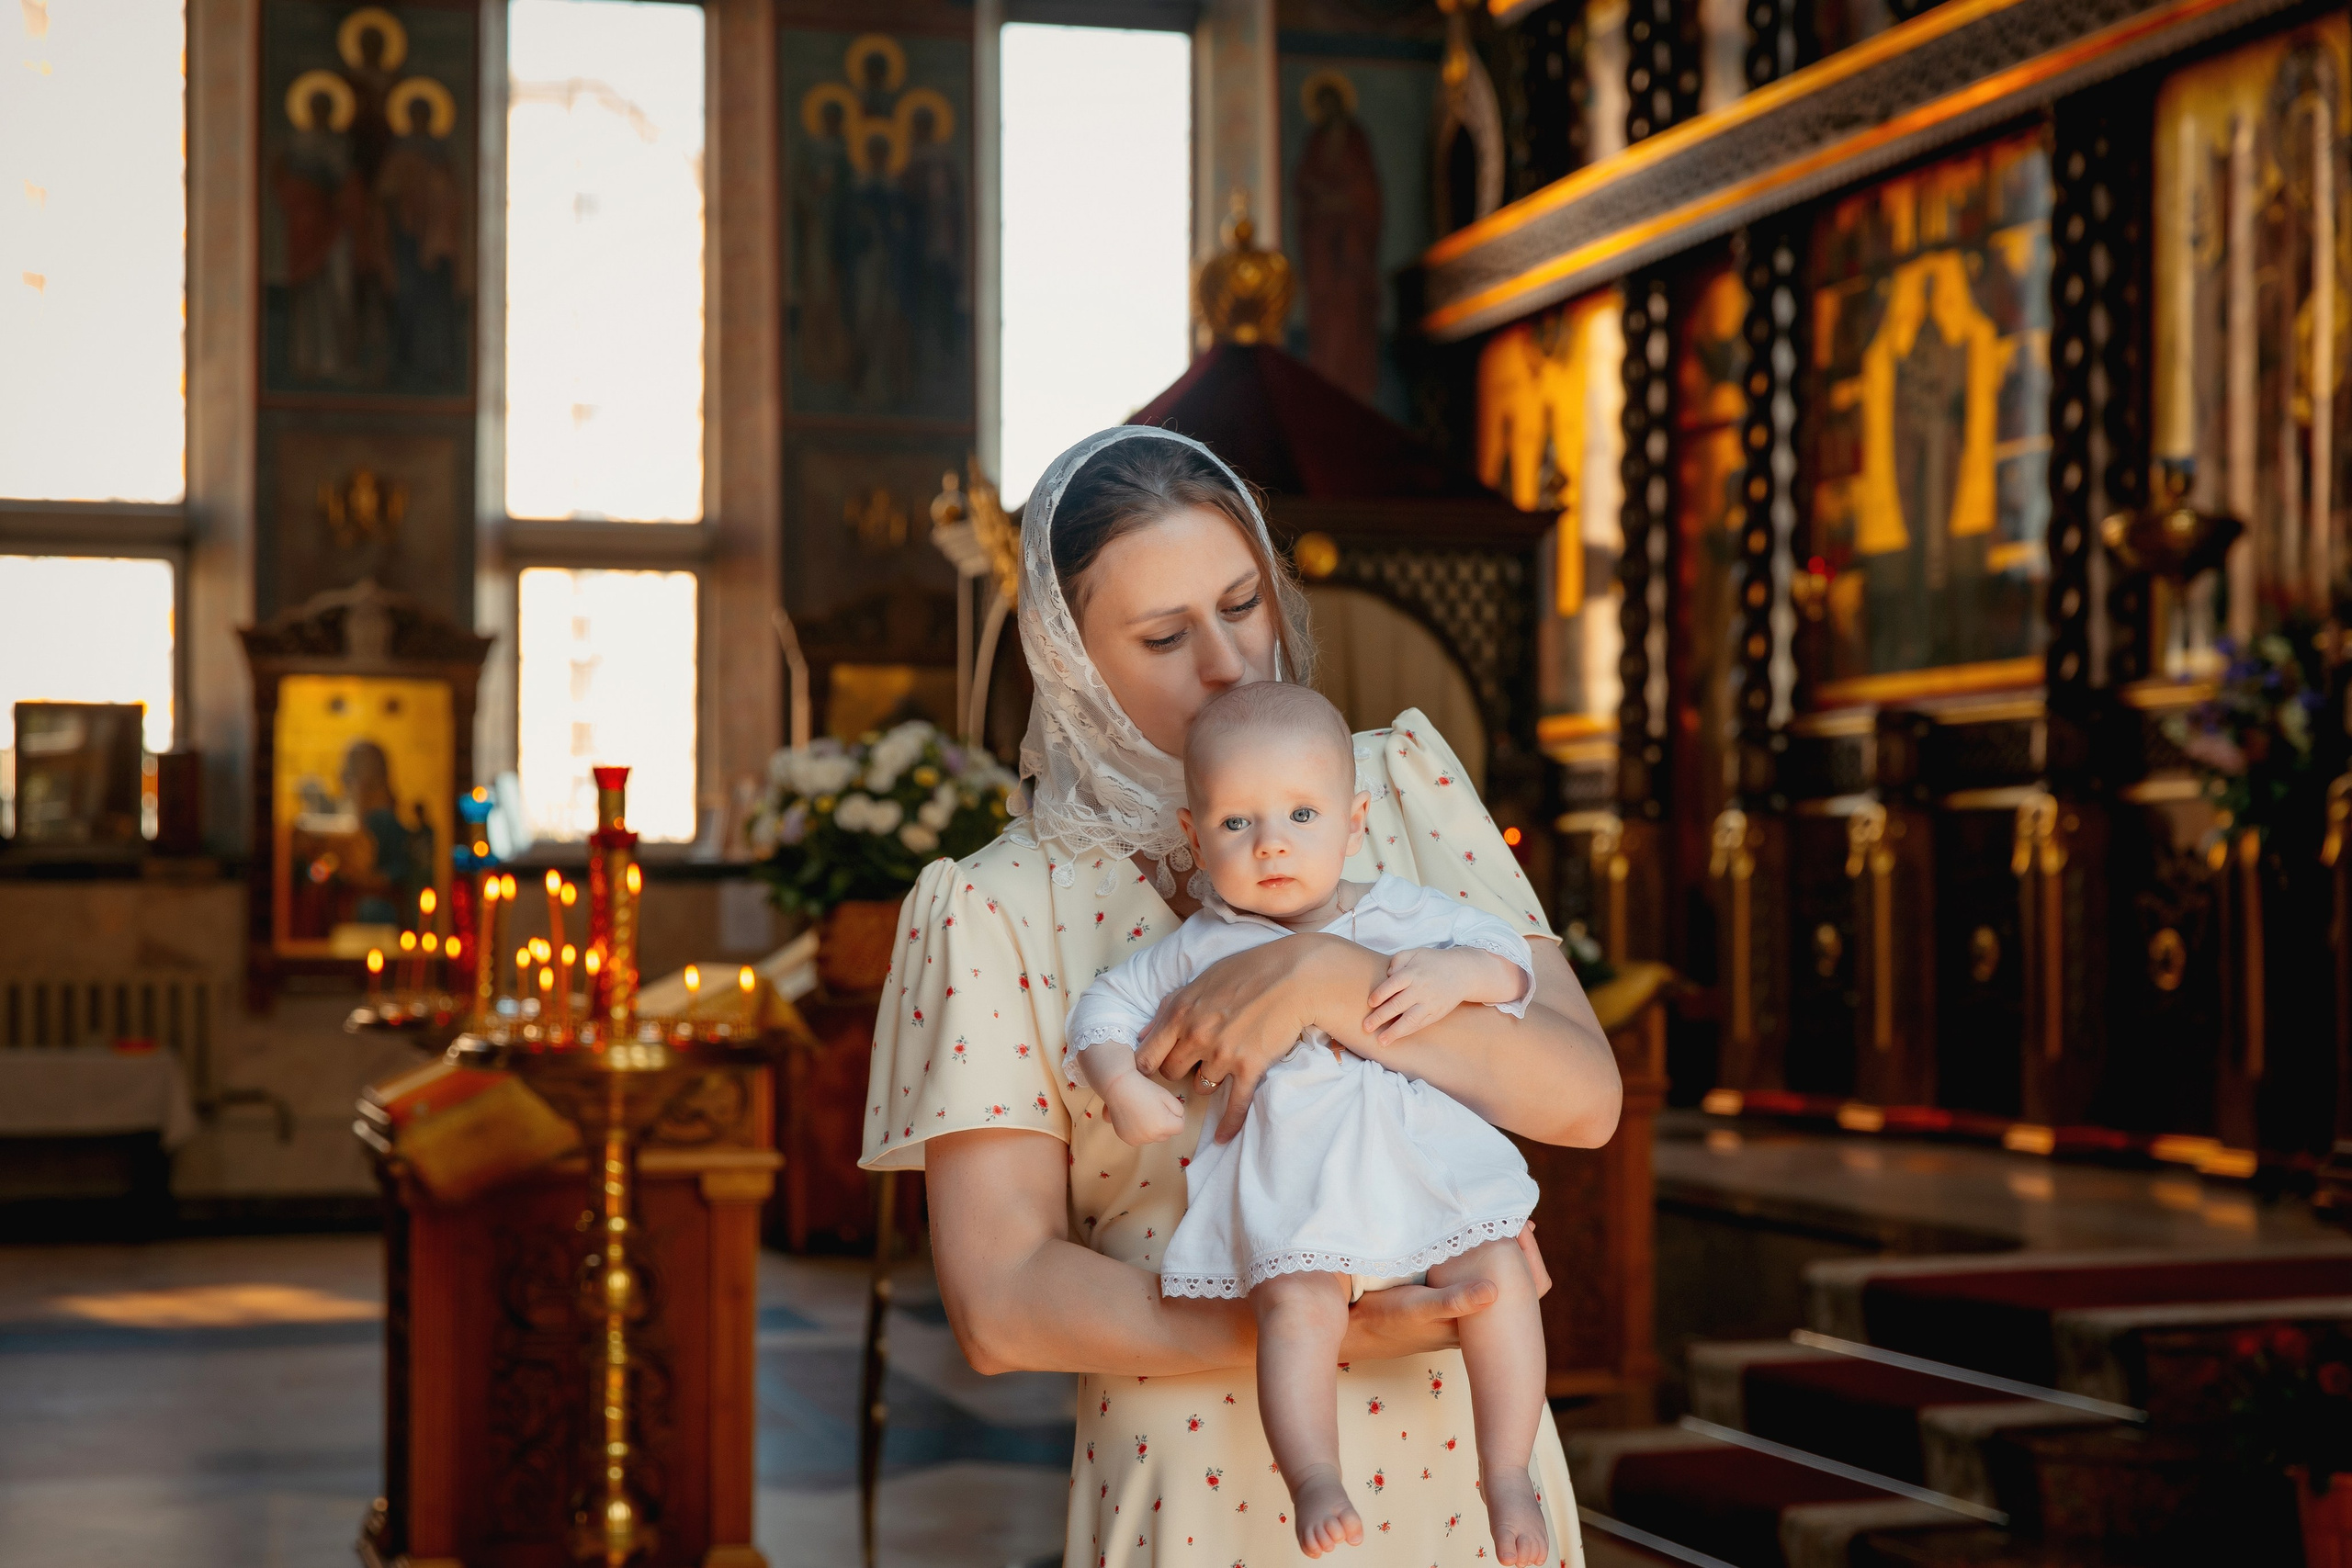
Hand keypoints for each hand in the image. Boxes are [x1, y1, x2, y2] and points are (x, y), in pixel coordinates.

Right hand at [1100, 1071, 1186, 1145]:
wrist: (1119, 1087)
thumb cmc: (1144, 1089)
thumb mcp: (1167, 1096)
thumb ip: (1179, 1111)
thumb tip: (1179, 1120)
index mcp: (1163, 1126)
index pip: (1180, 1128)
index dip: (1178, 1117)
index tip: (1168, 1107)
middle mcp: (1150, 1136)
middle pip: (1166, 1134)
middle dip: (1165, 1124)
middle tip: (1155, 1108)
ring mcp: (1138, 1139)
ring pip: (1153, 1137)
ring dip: (1153, 1129)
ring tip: (1143, 1111)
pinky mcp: (1128, 1139)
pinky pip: (1141, 1138)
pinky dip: (1140, 1131)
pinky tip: (1134, 1117)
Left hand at [1135, 934, 1381, 1142]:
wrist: (1294, 976)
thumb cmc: (1248, 971)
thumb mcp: (1201, 980)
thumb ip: (1169, 1007)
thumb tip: (1142, 1034)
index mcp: (1179, 1012)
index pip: (1147, 1056)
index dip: (1149, 1065)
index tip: (1155, 1068)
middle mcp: (1195, 1036)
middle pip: (1172, 1074)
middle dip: (1179, 1071)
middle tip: (1193, 1063)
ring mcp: (1222, 1054)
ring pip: (1201, 1086)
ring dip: (1207, 1081)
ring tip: (1221, 1068)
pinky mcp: (1250, 1067)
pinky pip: (1234, 1105)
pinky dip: (1228, 1124)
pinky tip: (1223, 1138)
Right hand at [1330, 1221, 1548, 1363]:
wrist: (1357, 1329)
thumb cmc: (1388, 1320)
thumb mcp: (1421, 1308)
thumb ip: (1455, 1301)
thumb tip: (1495, 1291)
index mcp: (1477, 1323)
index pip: (1522, 1290)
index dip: (1529, 1257)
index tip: (1523, 1225)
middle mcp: (1473, 1317)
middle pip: (1514, 1282)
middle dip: (1518, 1249)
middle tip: (1518, 1218)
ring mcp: (1459, 1307)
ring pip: (1492, 1275)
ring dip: (1498, 1249)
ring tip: (1499, 1221)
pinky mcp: (1443, 1296)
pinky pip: (1472, 1272)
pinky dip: (1478, 1252)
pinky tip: (1470, 1234)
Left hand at [1363, 947, 1518, 1045]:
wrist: (1462, 973)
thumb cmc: (1434, 962)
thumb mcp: (1415, 953)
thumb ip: (1397, 961)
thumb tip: (1387, 975)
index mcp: (1413, 973)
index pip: (1392, 985)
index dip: (1379, 995)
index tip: (1370, 1003)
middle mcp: (1420, 989)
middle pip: (1397, 1005)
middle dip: (1380, 1017)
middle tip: (1366, 1026)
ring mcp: (1429, 1003)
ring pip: (1409, 1020)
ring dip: (1393, 1032)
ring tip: (1380, 1041)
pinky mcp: (1435, 1014)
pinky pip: (1419, 1025)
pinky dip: (1407, 1032)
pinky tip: (1395, 1037)